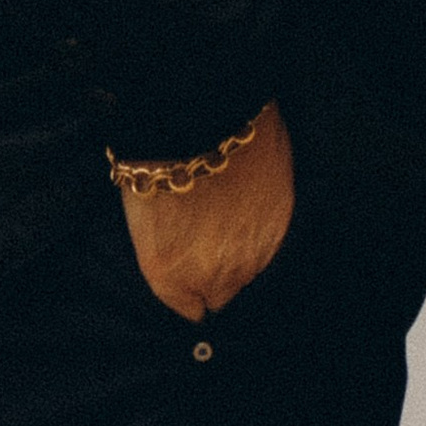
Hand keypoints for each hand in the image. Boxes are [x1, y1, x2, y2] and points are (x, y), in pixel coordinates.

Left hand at [122, 99, 295, 321]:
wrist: (199, 117)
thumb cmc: (157, 162)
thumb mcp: (145, 221)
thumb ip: (170, 258)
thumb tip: (183, 261)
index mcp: (172, 277)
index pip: (189, 308)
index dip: (189, 289)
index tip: (189, 275)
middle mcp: (215, 274)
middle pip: (223, 292)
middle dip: (214, 271)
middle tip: (207, 237)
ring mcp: (253, 250)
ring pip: (250, 267)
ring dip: (241, 247)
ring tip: (227, 212)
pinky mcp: (280, 220)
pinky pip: (270, 238)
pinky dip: (261, 223)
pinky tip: (246, 198)